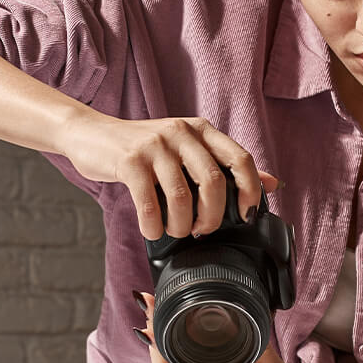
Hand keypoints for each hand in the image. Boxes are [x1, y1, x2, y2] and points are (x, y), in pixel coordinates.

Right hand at [57, 112, 279, 239]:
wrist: (91, 134)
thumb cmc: (142, 149)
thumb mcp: (185, 149)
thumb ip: (224, 165)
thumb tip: (271, 183)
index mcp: (201, 130)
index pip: (240, 158)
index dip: (249, 191)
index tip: (246, 216)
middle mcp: (181, 132)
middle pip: (213, 181)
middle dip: (212, 217)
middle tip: (202, 231)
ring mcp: (155, 144)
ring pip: (181, 196)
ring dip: (180, 225)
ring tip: (174, 232)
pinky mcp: (130, 159)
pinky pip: (149, 201)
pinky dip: (153, 225)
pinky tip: (152, 230)